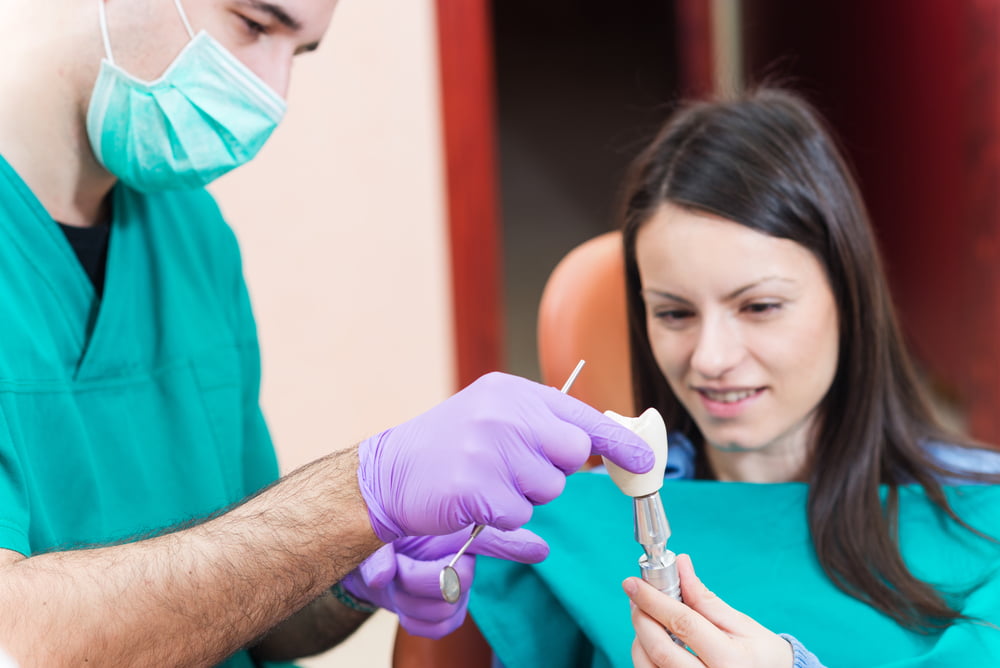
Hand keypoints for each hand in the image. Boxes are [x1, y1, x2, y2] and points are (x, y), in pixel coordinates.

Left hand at [342, 526, 546, 637]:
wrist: (372, 567)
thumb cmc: (385, 541)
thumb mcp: (374, 541)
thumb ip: (378, 554)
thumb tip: (382, 577)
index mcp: (456, 531)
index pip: (493, 538)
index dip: (518, 546)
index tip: (540, 550)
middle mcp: (462, 560)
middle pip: (461, 580)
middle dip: (420, 577)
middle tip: (400, 565)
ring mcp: (455, 590)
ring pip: (444, 607)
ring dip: (410, 598)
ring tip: (397, 579)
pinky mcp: (443, 616)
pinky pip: (438, 628)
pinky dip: (413, 619)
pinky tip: (404, 601)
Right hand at [358, 372, 652, 541]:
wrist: (389, 472)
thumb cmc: (446, 446)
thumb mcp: (492, 414)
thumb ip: (539, 423)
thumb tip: (593, 444)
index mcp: (513, 392)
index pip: (582, 415)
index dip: (619, 441)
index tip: (646, 460)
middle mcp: (505, 413)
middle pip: (573, 454)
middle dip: (555, 470)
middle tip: (518, 470)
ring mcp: (490, 448)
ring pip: (547, 489)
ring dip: (523, 496)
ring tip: (485, 480)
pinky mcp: (476, 486)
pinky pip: (518, 515)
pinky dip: (499, 516)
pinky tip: (472, 499)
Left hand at [624, 554, 792, 667]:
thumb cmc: (760, 655)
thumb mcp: (742, 625)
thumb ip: (705, 599)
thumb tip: (681, 565)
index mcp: (731, 660)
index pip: (683, 624)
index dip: (654, 600)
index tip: (633, 584)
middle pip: (660, 649)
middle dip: (641, 618)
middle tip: (636, 598)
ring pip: (649, 667)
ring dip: (639, 638)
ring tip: (646, 619)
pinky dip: (645, 656)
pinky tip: (652, 641)